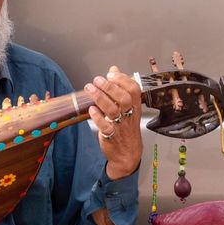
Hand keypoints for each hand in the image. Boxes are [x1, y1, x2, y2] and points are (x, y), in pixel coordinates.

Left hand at [85, 65, 142, 179]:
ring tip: (89, 88)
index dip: (123, 79)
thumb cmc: (126, 128)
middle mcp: (128, 115)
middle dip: (110, 87)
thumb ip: (120, 88)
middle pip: (123, 98)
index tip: (111, 73)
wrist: (127, 154)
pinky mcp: (110, 136)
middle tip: (97, 80)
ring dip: (100, 98)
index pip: (134, 89)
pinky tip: (91, 109)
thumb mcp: (127, 108)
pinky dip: (98, 117)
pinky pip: (105, 126)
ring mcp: (120, 126)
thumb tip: (114, 69)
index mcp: (134, 107)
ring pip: (113, 110)